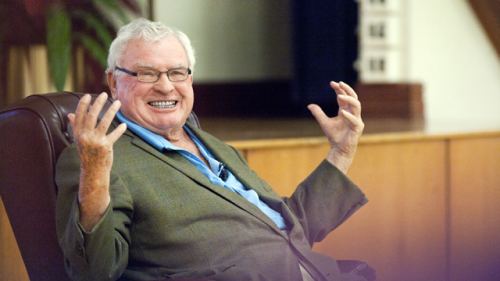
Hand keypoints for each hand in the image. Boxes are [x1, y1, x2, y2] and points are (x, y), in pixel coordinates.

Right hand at [68, 92, 126, 229]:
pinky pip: (114, 135)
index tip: (88, 95)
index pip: (80, 115)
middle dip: (98, 104)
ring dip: (112, 111)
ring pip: (104, 122)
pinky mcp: (105, 147)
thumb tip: (70, 114)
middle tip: (104, 94)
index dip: (83, 105)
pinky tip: (124, 124)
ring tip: (118, 102)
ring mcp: (95, 141)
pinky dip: (119, 130)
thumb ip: (76, 126)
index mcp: (78, 133)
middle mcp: (85, 136)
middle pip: (92, 116)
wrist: (92, 171)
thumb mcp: (79, 140)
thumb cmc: (87, 152)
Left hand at [308, 81, 363, 173]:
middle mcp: (353, 114)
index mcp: (346, 111)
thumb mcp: (324, 122)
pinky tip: (342, 112)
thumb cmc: (334, 136)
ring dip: (349, 99)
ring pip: (357, 106)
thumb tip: (309, 105)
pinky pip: (355, 120)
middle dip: (347, 89)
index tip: (332, 83)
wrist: (339, 149)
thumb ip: (318, 113)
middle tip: (339, 83)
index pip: (344, 97)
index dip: (340, 89)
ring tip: (339, 95)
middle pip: (354, 97)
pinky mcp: (357, 128)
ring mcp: (356, 120)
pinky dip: (349, 116)